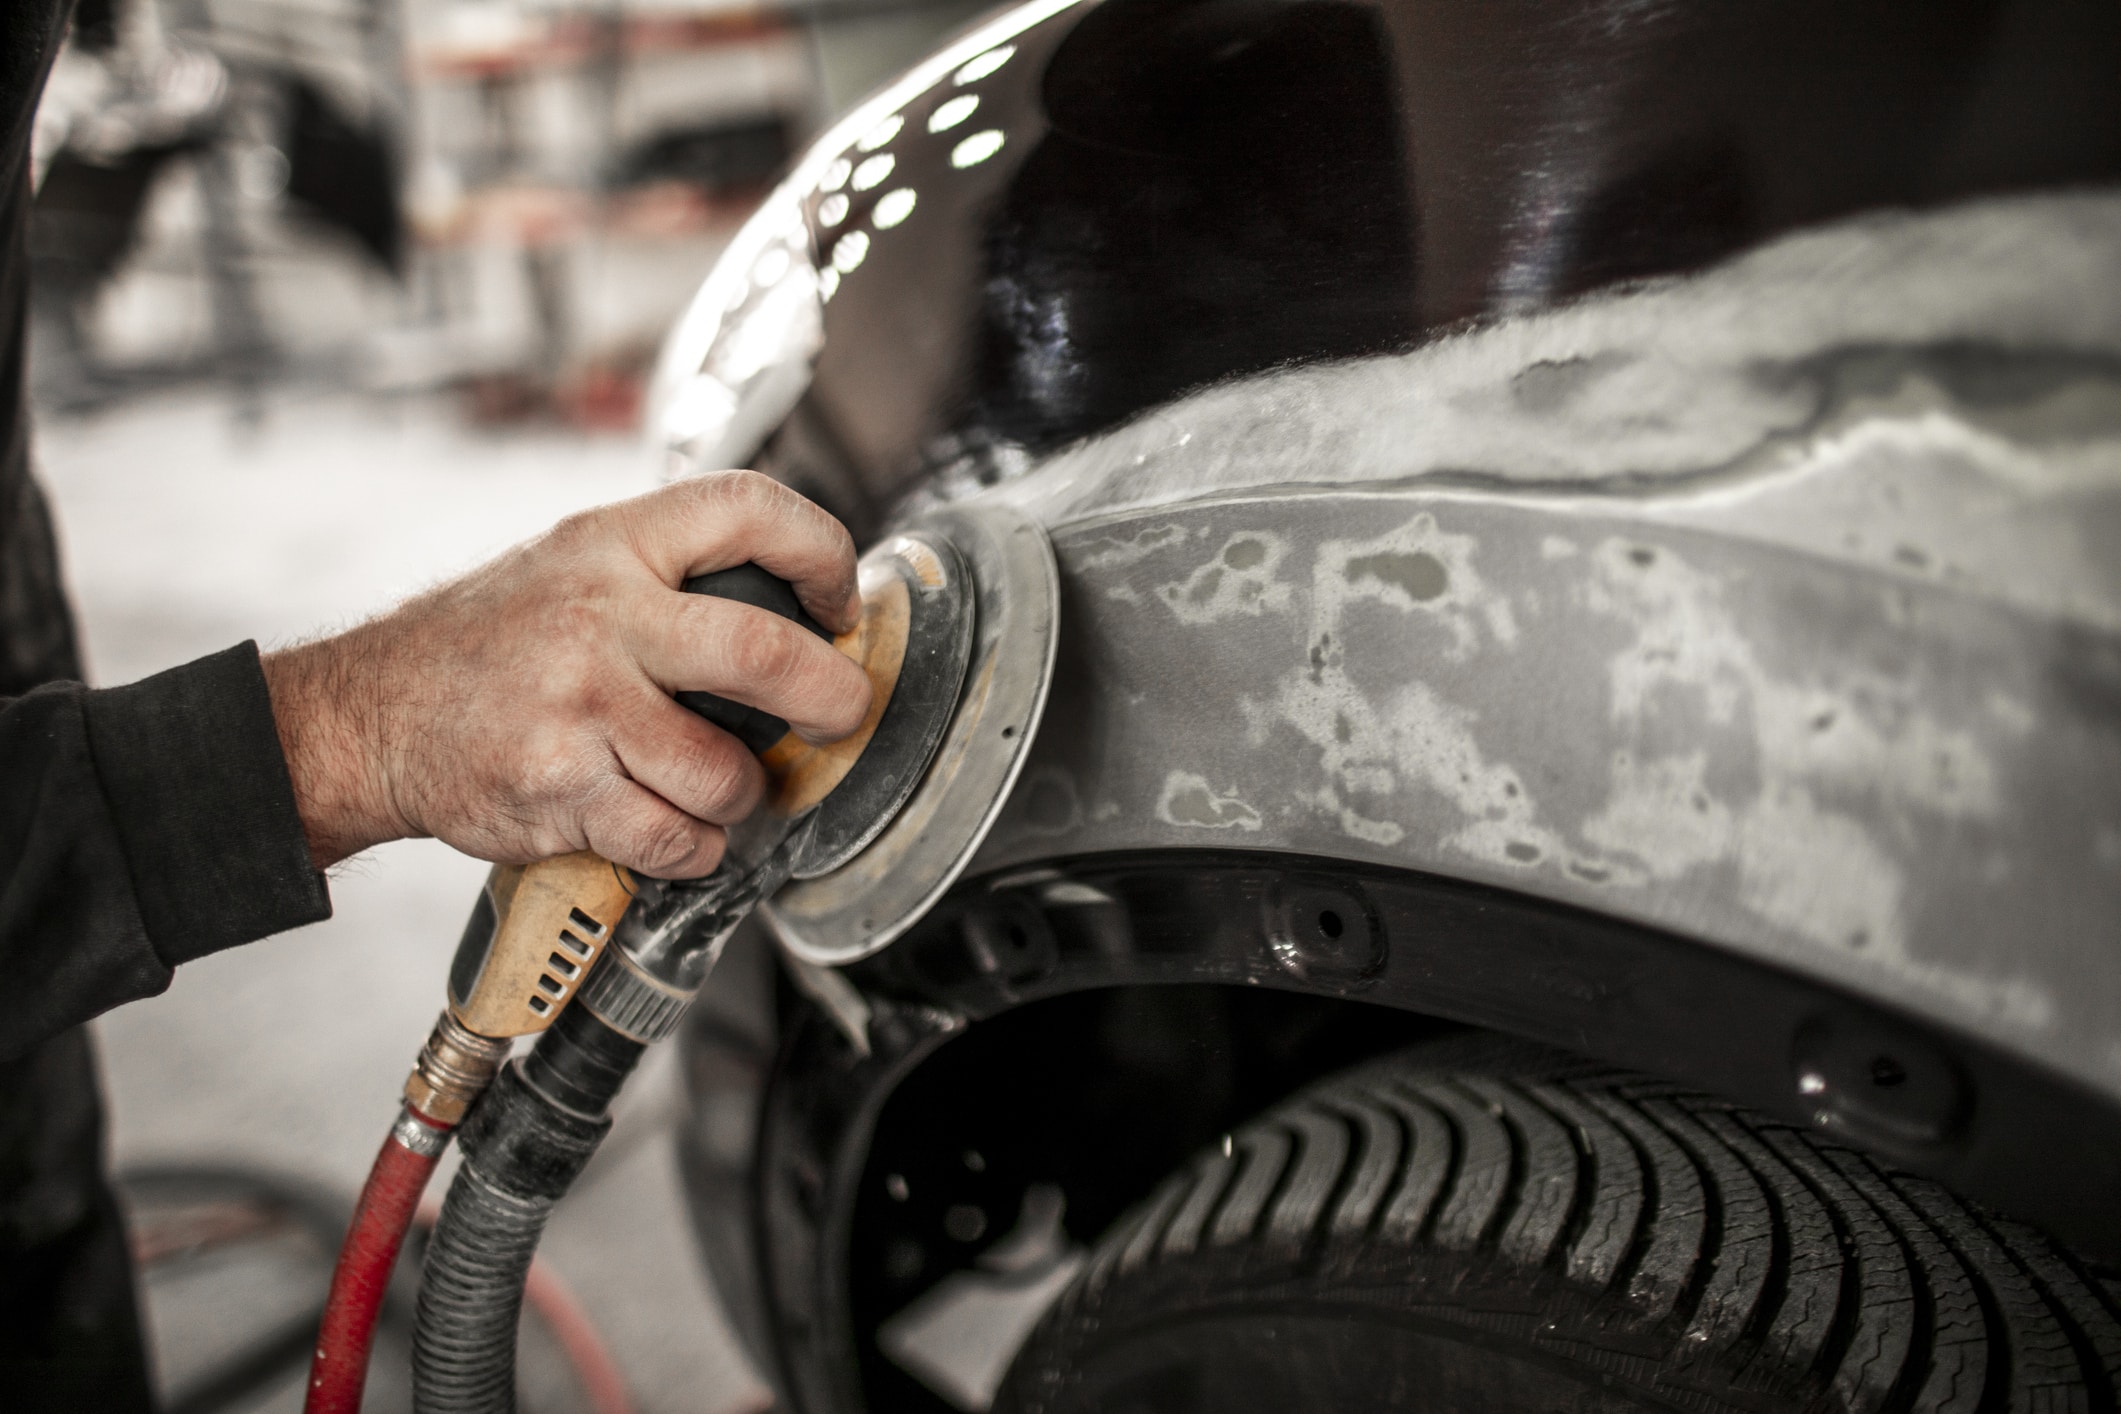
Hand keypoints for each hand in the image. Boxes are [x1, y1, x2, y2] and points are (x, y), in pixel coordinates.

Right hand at [260, 472, 871, 876]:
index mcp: (612, 543)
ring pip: (726, 772)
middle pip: (766, 655)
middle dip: (831, 697)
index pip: (749, 509)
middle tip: (841, 714)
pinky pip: (675, 838)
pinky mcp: (562, 790)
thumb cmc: (489, 645)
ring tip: (719, 785)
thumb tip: (800, 604)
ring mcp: (580, 708)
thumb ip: (669, 570)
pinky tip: (671, 827)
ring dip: (744, 794)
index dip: (822, 553)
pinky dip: (693, 847)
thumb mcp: (572, 563)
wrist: (374, 717)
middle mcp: (600, 618)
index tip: (840, 602)